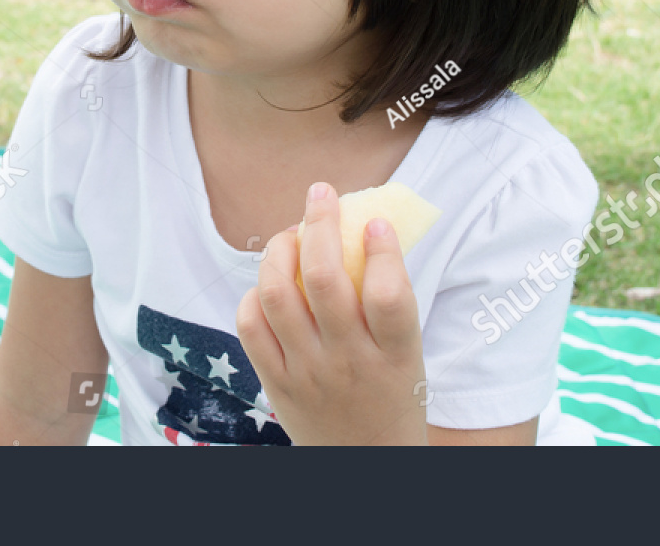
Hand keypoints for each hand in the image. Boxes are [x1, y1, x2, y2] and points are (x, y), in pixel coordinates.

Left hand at [235, 182, 427, 444]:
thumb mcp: (409, 356)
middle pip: (323, 280)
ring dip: (281, 250)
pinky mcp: (275, 382)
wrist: (364, 464)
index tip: (374, 221)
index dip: (382, 250)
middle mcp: (348, 362)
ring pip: (277, 294)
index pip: (389, 296)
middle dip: (320, 224)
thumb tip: (364, 226)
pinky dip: (256, 292)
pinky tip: (272, 280)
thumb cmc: (392, 396)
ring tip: (293, 233)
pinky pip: (250, 324)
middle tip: (322, 194)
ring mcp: (306, 373)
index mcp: (395, 355)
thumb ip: (388, 303)